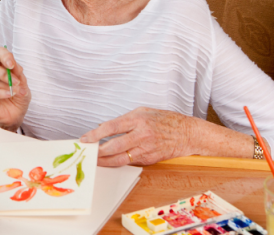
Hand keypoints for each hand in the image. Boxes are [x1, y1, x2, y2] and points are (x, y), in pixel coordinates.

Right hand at [0, 47, 30, 131]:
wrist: (15, 114)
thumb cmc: (18, 96)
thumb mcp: (23, 84)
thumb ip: (19, 75)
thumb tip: (15, 67)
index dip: (4, 56)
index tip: (12, 65)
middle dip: (2, 73)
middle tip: (15, 81)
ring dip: (4, 85)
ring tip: (15, 91)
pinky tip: (8, 95)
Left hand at [80, 107, 196, 165]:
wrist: (188, 133)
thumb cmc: (165, 120)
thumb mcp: (142, 112)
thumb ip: (123, 120)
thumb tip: (104, 127)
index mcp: (138, 120)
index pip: (111, 128)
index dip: (96, 134)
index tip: (85, 139)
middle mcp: (141, 135)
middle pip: (114, 146)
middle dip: (98, 151)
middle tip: (87, 152)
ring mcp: (146, 149)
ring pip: (120, 159)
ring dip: (105, 161)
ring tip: (94, 160)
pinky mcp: (150, 159)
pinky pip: (130, 162)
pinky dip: (119, 162)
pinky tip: (109, 162)